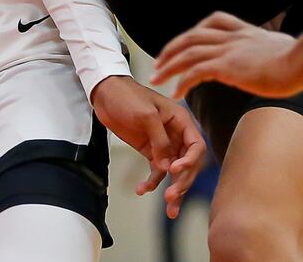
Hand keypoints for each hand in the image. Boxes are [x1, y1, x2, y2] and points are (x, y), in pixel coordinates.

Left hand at [90, 76, 205, 218]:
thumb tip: (167, 167)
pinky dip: (152, 183)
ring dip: (172, 189)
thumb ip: (159, 140)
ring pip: (174, 172)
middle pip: (188, 164)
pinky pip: (156, 171)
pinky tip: (142, 190)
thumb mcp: (145, 115)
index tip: (175, 170)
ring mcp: (163, 144)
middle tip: (171, 197)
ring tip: (169, 209)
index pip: (196, 146)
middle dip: (182, 182)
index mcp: (181, 121)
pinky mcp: (150, 151)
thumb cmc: (128, 97)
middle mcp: (176, 135)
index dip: (190, 161)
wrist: (106, 93)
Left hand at [152, 12, 302, 99]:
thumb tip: (275, 58)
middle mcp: (234, 37)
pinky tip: (176, 93)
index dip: (197, 30)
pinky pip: (196, 71)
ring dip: (169, 65)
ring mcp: (229, 50)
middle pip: (193, 35)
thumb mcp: (282, 47)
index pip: (215, 21)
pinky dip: (182, 81)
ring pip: (188, 51)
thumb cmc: (301, 59)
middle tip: (159, 62)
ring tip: (156, 77)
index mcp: (247, 32)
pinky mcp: (228, 66)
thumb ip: (270, 50)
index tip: (187, 42)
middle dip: (173, 48)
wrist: (302, 62)